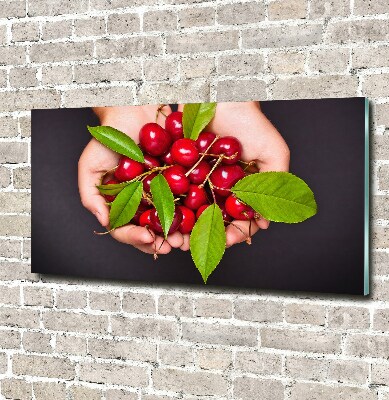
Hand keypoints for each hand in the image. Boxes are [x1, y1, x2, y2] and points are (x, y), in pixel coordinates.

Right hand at [78, 105, 184, 254]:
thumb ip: (91, 196)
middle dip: (161, 242)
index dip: (135, 238)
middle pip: (151, 230)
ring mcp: (162, 193)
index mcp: (121, 203)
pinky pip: (187, 199)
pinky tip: (198, 217)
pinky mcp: (180, 181)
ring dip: (179, 233)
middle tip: (172, 246)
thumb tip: (104, 222)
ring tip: (186, 239)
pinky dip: (192, 211)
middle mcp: (142, 201)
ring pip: (171, 220)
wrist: (136, 109)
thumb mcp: (90, 166)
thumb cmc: (110, 137)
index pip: (125, 229)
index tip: (148, 239)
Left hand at [178, 101, 289, 248]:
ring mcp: (197, 181)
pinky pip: (173, 192)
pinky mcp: (178, 169)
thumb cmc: (252, 123)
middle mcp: (218, 189)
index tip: (231, 239)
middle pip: (211, 220)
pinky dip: (168, 205)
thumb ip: (275, 185)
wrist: (222, 96)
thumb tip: (265, 223)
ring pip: (189, 211)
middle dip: (204, 236)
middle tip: (199, 245)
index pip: (239, 220)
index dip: (236, 233)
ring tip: (176, 237)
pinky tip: (162, 216)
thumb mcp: (274, 154)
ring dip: (183, 227)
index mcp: (241, 190)